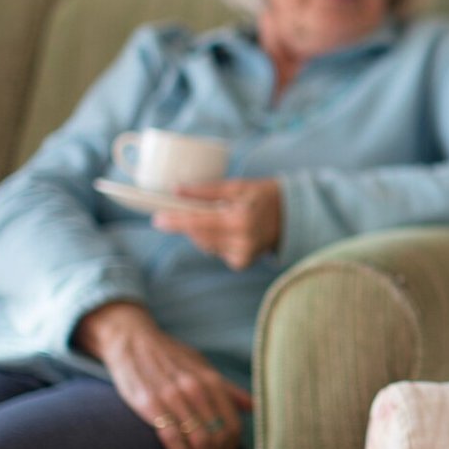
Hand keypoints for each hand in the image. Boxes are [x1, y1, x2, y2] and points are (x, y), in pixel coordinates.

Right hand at [75, 302, 253, 448]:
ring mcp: (172, 396)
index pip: (233, 423)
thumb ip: (227, 388)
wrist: (133, 341)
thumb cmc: (171, 357)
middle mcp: (195, 388)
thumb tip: (254, 406)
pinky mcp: (149, 404)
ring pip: (198, 439)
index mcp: (211, 380)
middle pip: (217, 434)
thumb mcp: (203, 366)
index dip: (232, 446)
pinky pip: (171, 437)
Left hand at [153, 178, 282, 269]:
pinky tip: (229, 232)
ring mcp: (243, 254)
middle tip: (180, 212)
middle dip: (187, 224)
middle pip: (198, 236)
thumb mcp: (237, 186)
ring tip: (219, 218)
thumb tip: (176, 190)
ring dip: (202, 232)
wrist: (291, 215)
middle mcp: (242, 240)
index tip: (158, 219)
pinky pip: (215, 251)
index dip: (176, 221)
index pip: (199, 222)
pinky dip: (215, 240)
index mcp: (241, 218)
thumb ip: (206, 190)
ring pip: (205, 245)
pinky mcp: (242, 262)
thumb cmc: (263, 195)